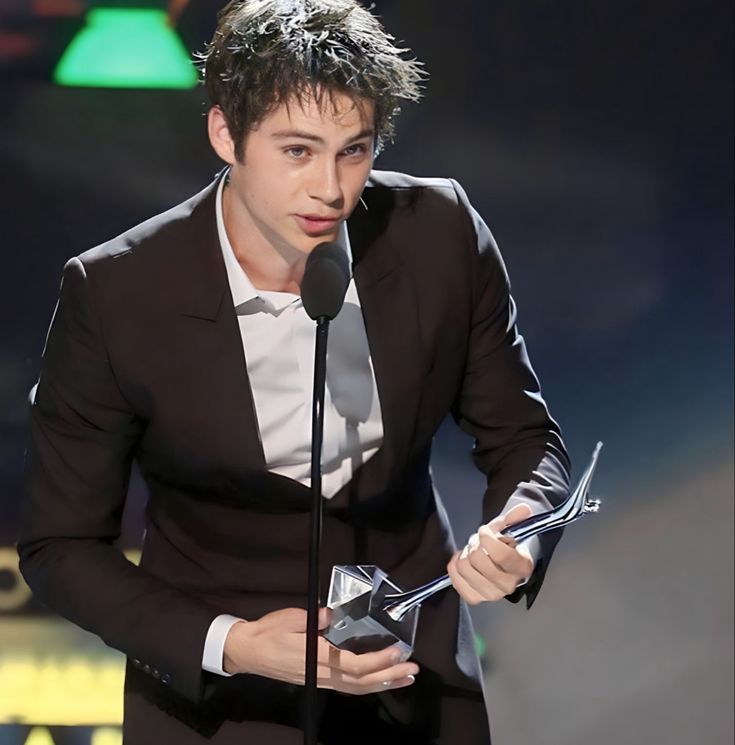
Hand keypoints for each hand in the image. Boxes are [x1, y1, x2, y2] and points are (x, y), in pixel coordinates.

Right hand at [223, 607, 418, 694]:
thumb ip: (315, 617)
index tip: (396, 651)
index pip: (353, 663)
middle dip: (388, 675)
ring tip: (405, 678)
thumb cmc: (267, 632)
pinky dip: (367, 685)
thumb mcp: (290, 616)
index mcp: (316, 656)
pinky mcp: (318, 680)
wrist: (247, 651)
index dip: (377, 660)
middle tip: (412, 668)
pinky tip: (379, 681)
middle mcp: (321, 673)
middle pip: (360, 681)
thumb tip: (334, 613)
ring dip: (383, 684)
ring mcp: (319, 680)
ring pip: (356, 688)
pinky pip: (347, 687)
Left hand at [447, 503, 534, 604]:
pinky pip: (456, 581)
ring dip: (464, 555)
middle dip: (474, 544)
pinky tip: (461, 561)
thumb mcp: (510, 530)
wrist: (502, 564)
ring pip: (464, 568)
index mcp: (522, 567)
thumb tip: (523, 508)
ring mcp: (492, 594)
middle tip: (478, 542)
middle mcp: (509, 585)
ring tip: (472, 552)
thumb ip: (514, 518)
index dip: (487, 538)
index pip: (500, 554)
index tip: (483, 531)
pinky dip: (454, 568)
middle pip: (478, 560)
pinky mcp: (476, 598)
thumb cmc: (506, 546)